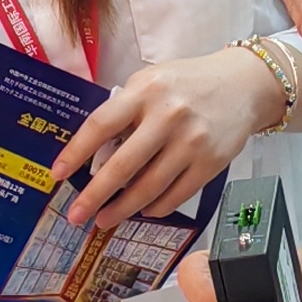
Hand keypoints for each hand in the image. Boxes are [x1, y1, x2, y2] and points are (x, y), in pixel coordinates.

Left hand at [49, 48, 280, 231]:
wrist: (243, 86)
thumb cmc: (189, 83)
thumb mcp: (151, 82)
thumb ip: (126, 111)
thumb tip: (96, 155)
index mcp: (145, 91)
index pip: (101, 125)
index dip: (75, 153)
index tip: (57, 174)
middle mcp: (168, 117)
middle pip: (122, 166)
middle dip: (94, 196)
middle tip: (76, 215)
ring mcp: (191, 142)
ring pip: (148, 188)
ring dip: (122, 209)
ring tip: (104, 219)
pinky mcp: (210, 163)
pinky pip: (175, 195)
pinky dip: (155, 207)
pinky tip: (142, 210)